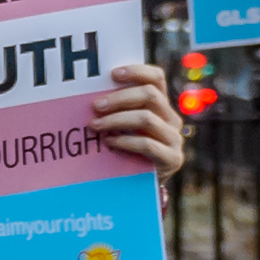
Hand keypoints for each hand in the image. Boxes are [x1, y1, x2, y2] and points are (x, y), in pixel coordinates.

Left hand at [91, 64, 183, 179]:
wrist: (141, 188)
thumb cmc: (126, 152)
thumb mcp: (123, 128)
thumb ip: (116, 111)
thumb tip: (86, 97)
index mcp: (161, 105)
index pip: (156, 78)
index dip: (137, 71)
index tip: (112, 73)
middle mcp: (171, 118)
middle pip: (150, 95)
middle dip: (119, 98)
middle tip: (95, 105)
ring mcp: (174, 139)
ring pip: (146, 118)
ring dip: (116, 120)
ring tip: (95, 125)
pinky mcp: (172, 159)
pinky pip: (148, 144)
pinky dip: (125, 141)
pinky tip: (109, 142)